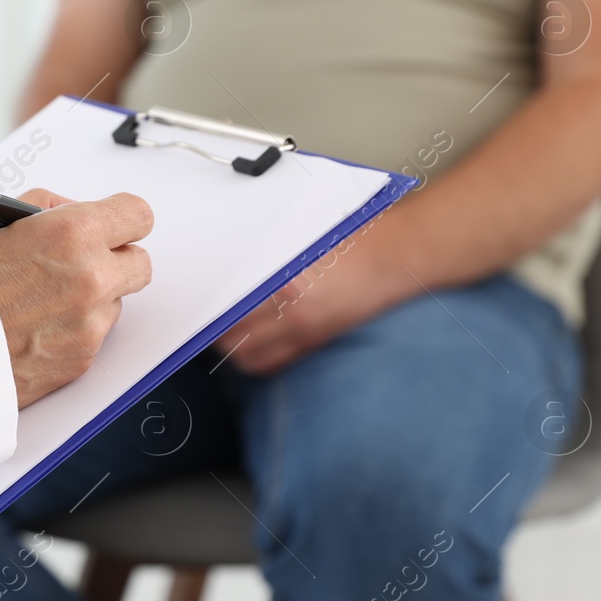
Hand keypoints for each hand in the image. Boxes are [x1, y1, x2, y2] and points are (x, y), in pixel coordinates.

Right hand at [0, 189, 153, 408]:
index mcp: (73, 234)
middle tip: (82, 262)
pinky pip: (94, 335)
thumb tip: (75, 209)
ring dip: (92, 298)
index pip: (138, 215)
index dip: (123, 219)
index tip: (112, 224)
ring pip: (115, 302)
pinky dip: (74, 329)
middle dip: (116, 260)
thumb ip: (48, 208)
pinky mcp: (83, 358)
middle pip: (140, 263)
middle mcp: (91, 278)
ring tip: (43, 299)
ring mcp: (91, 323)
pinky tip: (37, 325)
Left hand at [218, 225, 408, 374]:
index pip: (232, 312)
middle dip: (217, 338)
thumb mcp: (304, 241)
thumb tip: (237, 269)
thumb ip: (270, 259)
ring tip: (227, 338)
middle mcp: (296, 316)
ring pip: (256, 360)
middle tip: (207, 325)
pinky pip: (281, 362)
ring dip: (237, 352)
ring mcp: (311, 333)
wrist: (402, 253)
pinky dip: (263, 357)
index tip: (199, 310)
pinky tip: (258, 345)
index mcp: (287, 286)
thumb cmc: (359, 238)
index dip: (210, 316)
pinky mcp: (323, 341)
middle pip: (237, 344)